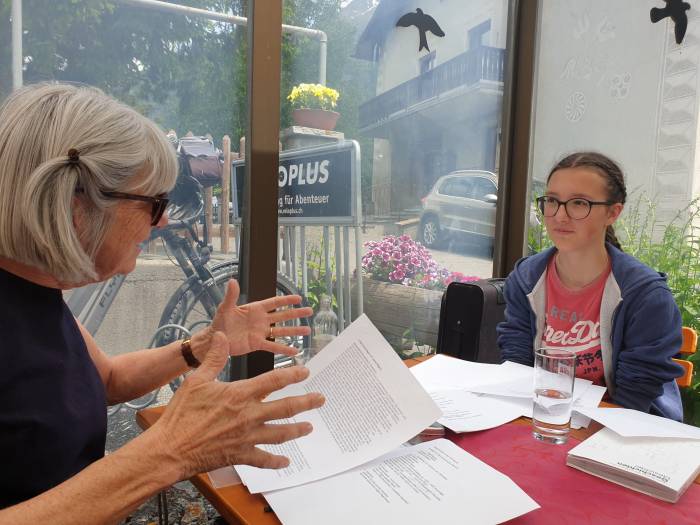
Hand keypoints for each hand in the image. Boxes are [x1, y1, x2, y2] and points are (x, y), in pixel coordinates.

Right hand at [154, 332, 324, 477]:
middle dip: (306, 402)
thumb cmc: (182, 414)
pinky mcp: (240, 455)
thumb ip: (214, 358)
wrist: (170, 449)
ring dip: (297, 429)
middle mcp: (249, 415)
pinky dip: (276, 461)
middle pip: (286, 407)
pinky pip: (264, 459)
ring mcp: (247, 437)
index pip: (274, 381)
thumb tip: (222, 336)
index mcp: (240, 394)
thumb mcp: (196, 380)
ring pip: (280, 433)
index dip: (292, 375)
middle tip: (321, 399)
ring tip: (310, 427)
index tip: (306, 372)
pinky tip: (286, 461)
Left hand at [210, 279, 311, 356]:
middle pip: (282, 316)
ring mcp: (261, 332)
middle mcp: (261, 320)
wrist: (214, 340)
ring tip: (307, 331)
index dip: (286, 300)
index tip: (299, 298)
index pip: (274, 302)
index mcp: (255, 309)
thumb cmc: (219, 322)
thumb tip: (233, 281)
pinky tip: (295, 350)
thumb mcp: (225, 307)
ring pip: (281, 331)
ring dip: (294, 331)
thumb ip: (231, 295)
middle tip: (309, 311)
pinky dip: (284, 348)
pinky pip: (273, 346)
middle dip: (296, 313)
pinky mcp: (257, 344)